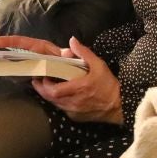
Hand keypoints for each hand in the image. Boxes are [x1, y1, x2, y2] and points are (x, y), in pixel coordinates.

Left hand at [0, 35, 122, 124]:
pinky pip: (61, 109)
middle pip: (49, 98)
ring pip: (54, 104)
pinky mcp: (75, 117)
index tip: (38, 78)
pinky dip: (57, 102)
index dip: (42, 85)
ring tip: (45, 85)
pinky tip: (59, 95)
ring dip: (48, 95)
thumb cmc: (109, 85)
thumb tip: (71, 41)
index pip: (52, 90)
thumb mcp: (99, 65)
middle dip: (41, 89)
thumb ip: (84, 53)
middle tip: (37, 81)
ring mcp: (72, 111)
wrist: (119, 106)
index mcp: (77, 88)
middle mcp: (72, 102)